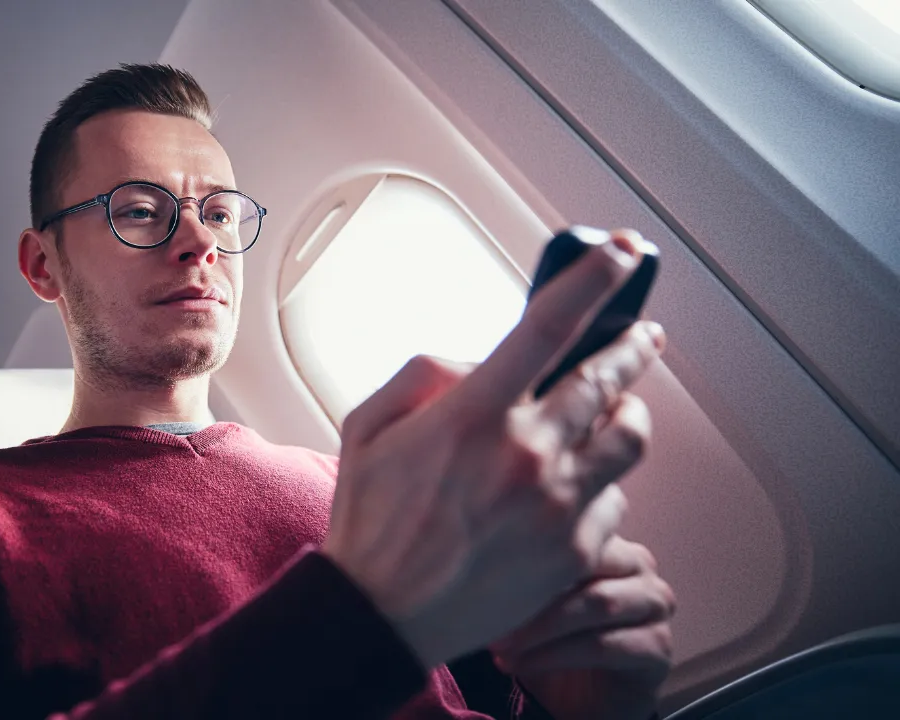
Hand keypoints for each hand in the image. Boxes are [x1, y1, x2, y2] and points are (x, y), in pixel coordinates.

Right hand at [321, 228, 666, 667]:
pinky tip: (575, 487)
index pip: (550, 326)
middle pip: (608, 380)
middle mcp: (526, 454)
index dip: (594, 279)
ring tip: (619, 410)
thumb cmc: (372, 522)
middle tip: (643, 335)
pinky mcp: (574, 550)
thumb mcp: (366, 426)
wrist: (383, 615)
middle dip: (633, 346)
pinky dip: (600, 484)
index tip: (624, 252)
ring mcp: (557, 504)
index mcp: (474, 415)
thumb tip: (479, 361)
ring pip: (628, 438)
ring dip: (629, 413)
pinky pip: (614, 500)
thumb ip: (423, 374)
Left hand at [491, 536, 675, 719]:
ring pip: (595, 602)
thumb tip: (481, 554)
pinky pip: (602, 645)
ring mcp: (654, 604)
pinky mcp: (658, 647)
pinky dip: (554, 656)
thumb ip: (523, 567)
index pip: (573, 527)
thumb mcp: (531, 596)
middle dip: (532, 589)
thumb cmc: (550, 637)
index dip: (526, 548)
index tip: (481, 568)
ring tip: (500, 646)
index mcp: (609, 540)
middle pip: (586, 562)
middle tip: (488, 613)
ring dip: (540, 627)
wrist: (579, 698)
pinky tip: (521, 665)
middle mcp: (639, 564)